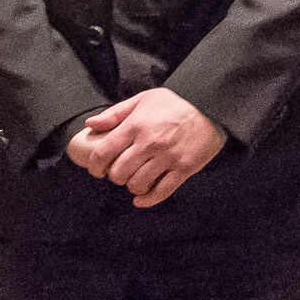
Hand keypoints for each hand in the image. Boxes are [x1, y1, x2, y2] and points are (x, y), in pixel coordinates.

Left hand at [66, 88, 225, 207]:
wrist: (209, 108)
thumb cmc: (173, 104)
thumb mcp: (143, 100)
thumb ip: (115, 113)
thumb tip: (90, 125)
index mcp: (137, 125)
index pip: (104, 152)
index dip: (95, 166)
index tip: (96, 170)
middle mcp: (150, 143)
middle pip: (119, 172)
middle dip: (114, 176)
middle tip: (118, 173)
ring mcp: (168, 157)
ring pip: (138, 184)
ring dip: (131, 186)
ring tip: (133, 180)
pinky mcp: (184, 168)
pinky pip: (162, 192)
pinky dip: (147, 200)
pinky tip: (140, 199)